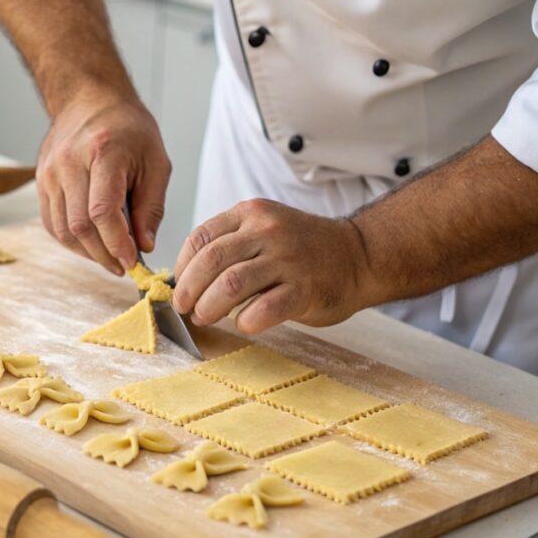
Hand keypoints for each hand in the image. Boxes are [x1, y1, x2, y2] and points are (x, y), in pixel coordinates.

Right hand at [37, 92, 170, 274]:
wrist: (89, 99)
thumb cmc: (127, 128)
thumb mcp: (156, 162)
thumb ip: (152, 207)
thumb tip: (145, 246)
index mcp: (103, 151)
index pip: (102, 211)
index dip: (117, 243)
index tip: (132, 262)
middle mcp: (69, 162)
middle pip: (80, 225)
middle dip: (104, 254)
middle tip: (123, 266)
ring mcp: (50, 172)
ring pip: (63, 230)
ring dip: (88, 252)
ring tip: (110, 256)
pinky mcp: (41, 181)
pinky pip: (53, 223)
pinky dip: (73, 241)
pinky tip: (91, 244)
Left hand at [172, 199, 372, 332]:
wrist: (358, 255)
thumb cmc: (301, 250)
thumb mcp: (264, 230)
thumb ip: (230, 245)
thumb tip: (185, 279)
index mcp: (251, 214)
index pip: (201, 237)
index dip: (182, 267)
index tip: (179, 287)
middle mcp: (267, 231)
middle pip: (210, 261)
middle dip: (189, 290)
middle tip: (185, 309)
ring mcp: (287, 259)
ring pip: (231, 284)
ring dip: (209, 307)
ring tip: (205, 318)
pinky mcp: (304, 289)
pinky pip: (265, 309)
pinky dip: (246, 321)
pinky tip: (244, 323)